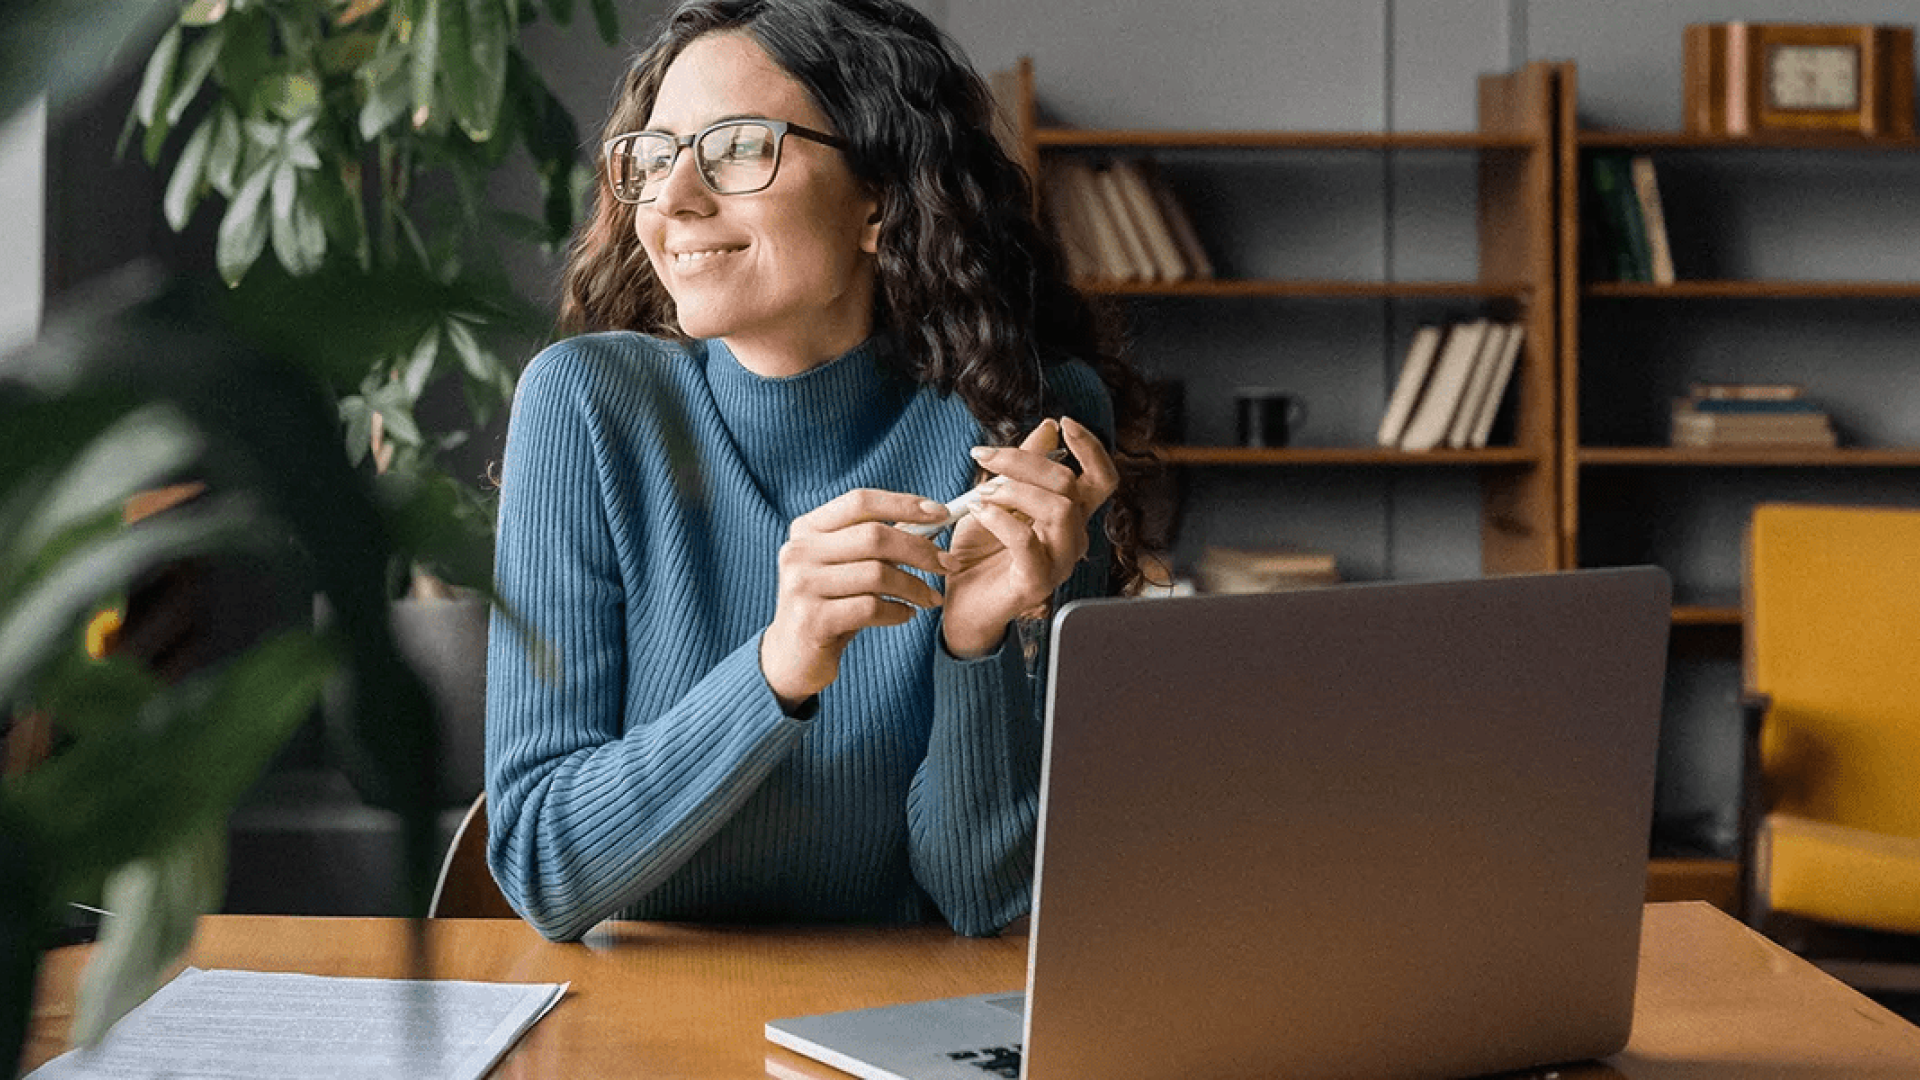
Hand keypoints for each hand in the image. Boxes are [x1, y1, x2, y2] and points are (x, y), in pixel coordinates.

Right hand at [761, 489, 952, 709]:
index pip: (860, 501)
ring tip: (930, 598)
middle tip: (948, 565)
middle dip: (920, 550)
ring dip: (915, 586)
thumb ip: (877, 543)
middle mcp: (799, 551)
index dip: (903, 504)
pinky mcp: (811, 619)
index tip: (941, 514)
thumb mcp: (846, 567)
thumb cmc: (831, 605)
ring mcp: (801, 585)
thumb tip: (931, 521)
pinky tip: (905, 615)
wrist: (793, 657)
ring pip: (877, 574)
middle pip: (874, 536)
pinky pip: (870, 608)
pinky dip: (897, 611)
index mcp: (806, 528)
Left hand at [941, 417, 1118, 658]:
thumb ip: (1021, 467)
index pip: (1101, 478)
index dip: (1091, 448)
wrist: (961, 603)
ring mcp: (1059, 563)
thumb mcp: (995, 497)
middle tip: (986, 458)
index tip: (1064, 423)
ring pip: (1059, 510)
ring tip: (982, 493)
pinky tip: (979, 512)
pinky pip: (1027, 542)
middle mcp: (1072, 538)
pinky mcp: (1037, 584)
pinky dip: (1000, 519)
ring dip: (1015, 491)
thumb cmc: (980, 553)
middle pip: (1070, 485)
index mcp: (1070, 516)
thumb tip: (1047, 428)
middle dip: (1025, 461)